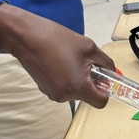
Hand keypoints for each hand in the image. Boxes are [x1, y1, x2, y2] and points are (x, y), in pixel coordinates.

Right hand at [0, 3, 114, 106]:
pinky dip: (66, 78)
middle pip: (87, 96)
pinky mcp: (45, 89)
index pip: (101, 102)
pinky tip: (59, 62)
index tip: (104, 79)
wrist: (26, 37)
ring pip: (75, 91)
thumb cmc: (56, 39)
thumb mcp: (89, 47)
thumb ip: (105, 63)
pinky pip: (63, 88)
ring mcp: (53, 94)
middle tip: (85, 62)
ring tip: (69, 59)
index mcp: (78, 87)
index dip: (105, 91)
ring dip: (77, 78)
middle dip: (90, 81)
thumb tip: (112, 73)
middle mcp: (64, 96)